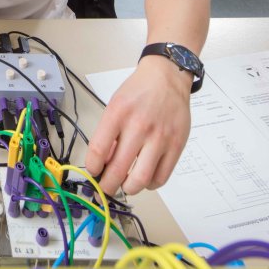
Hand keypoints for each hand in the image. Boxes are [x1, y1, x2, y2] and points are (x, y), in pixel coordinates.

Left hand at [84, 55, 192, 195]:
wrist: (167, 78)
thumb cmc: (138, 92)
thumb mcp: (115, 105)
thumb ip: (109, 133)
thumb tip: (103, 163)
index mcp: (118, 114)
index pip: (98, 150)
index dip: (91, 168)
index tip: (92, 172)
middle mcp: (139, 126)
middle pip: (118, 170)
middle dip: (106, 187)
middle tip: (104, 189)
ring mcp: (160, 138)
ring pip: (141, 179)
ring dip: (128, 189)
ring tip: (124, 185)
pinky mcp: (177, 145)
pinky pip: (161, 177)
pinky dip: (149, 184)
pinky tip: (144, 178)